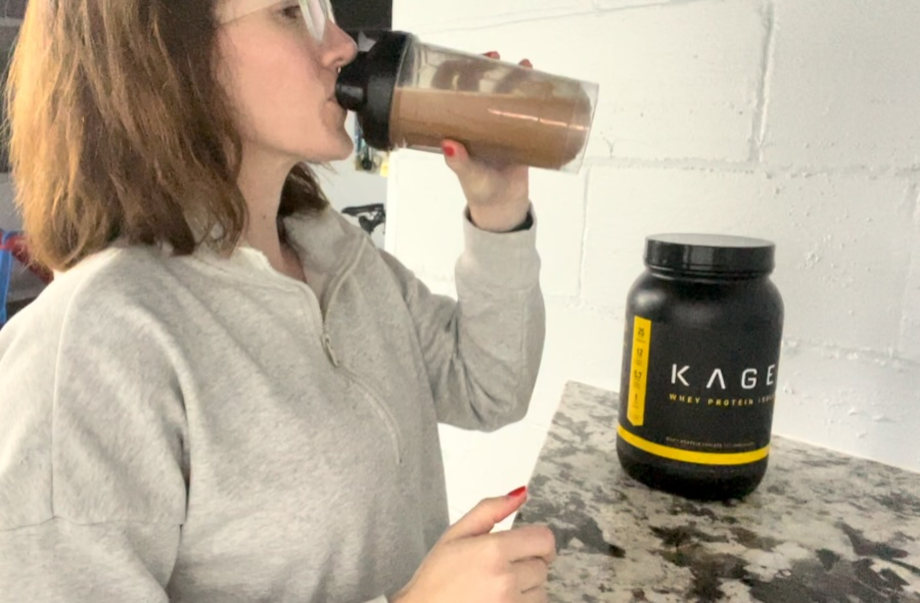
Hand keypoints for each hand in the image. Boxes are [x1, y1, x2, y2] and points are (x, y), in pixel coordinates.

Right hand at [390, 487, 555, 602]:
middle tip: (498, 571)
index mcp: (493, 550)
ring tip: (496, 590)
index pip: (544, 539)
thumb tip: (521, 494)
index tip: (529, 548)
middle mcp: (505, 578)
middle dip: (525, 566)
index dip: (538, 542)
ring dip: (526, 590)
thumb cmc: (435, 579)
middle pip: (542, 565)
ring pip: (541, 591)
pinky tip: (499, 602)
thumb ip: (490, 509)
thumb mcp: (455, 534)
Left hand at [442, 52, 533, 232]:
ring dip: (513, 77)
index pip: (452, 93)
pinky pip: (525, 108)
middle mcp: (476, 122)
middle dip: (488, 68)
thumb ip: (459, 162)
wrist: (504, 207)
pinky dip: (533, 95)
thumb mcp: (469, 175)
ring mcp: (498, 125)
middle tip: (497, 58)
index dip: (455, 73)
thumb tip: (448, 144)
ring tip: (525, 66)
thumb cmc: (480, 190)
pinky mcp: (519, 132)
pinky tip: (542, 85)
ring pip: (504, 94)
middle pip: (480, 86)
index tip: (463, 63)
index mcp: (459, 127)